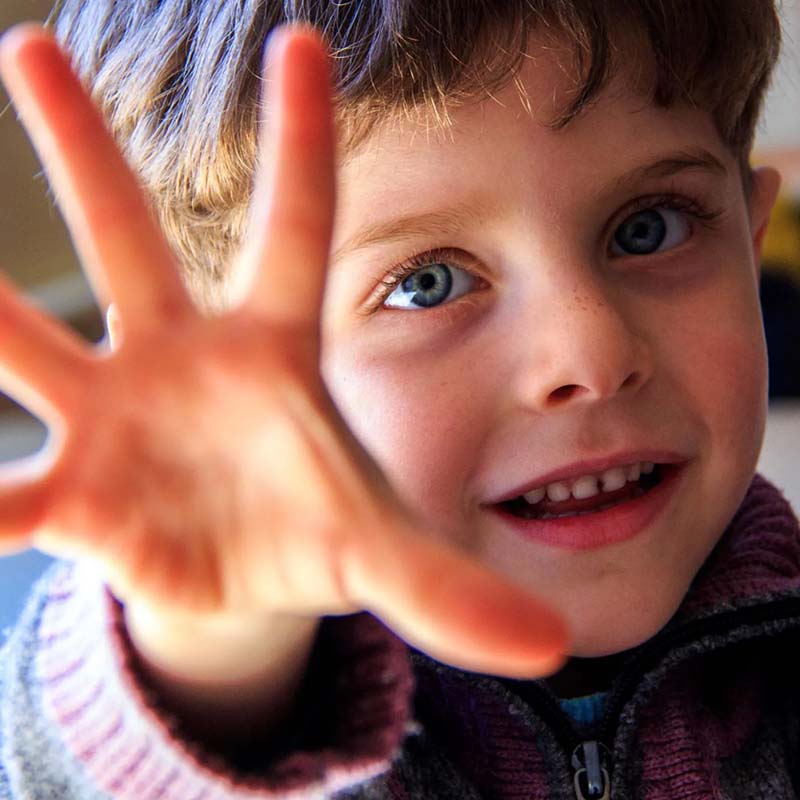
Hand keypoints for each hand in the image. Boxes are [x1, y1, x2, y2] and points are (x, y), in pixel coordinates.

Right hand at [0, 24, 567, 677]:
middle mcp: (182, 360)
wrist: (247, 574)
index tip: (301, 37)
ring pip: (29, 345)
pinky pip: (5, 495)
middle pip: (127, 241)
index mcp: (274, 351)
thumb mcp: (387, 553)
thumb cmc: (317, 528)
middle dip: (81, 149)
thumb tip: (547, 645)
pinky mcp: (76, 499)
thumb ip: (454, 591)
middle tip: (34, 48)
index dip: (303, 142)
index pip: (295, 228)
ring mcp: (114, 421)